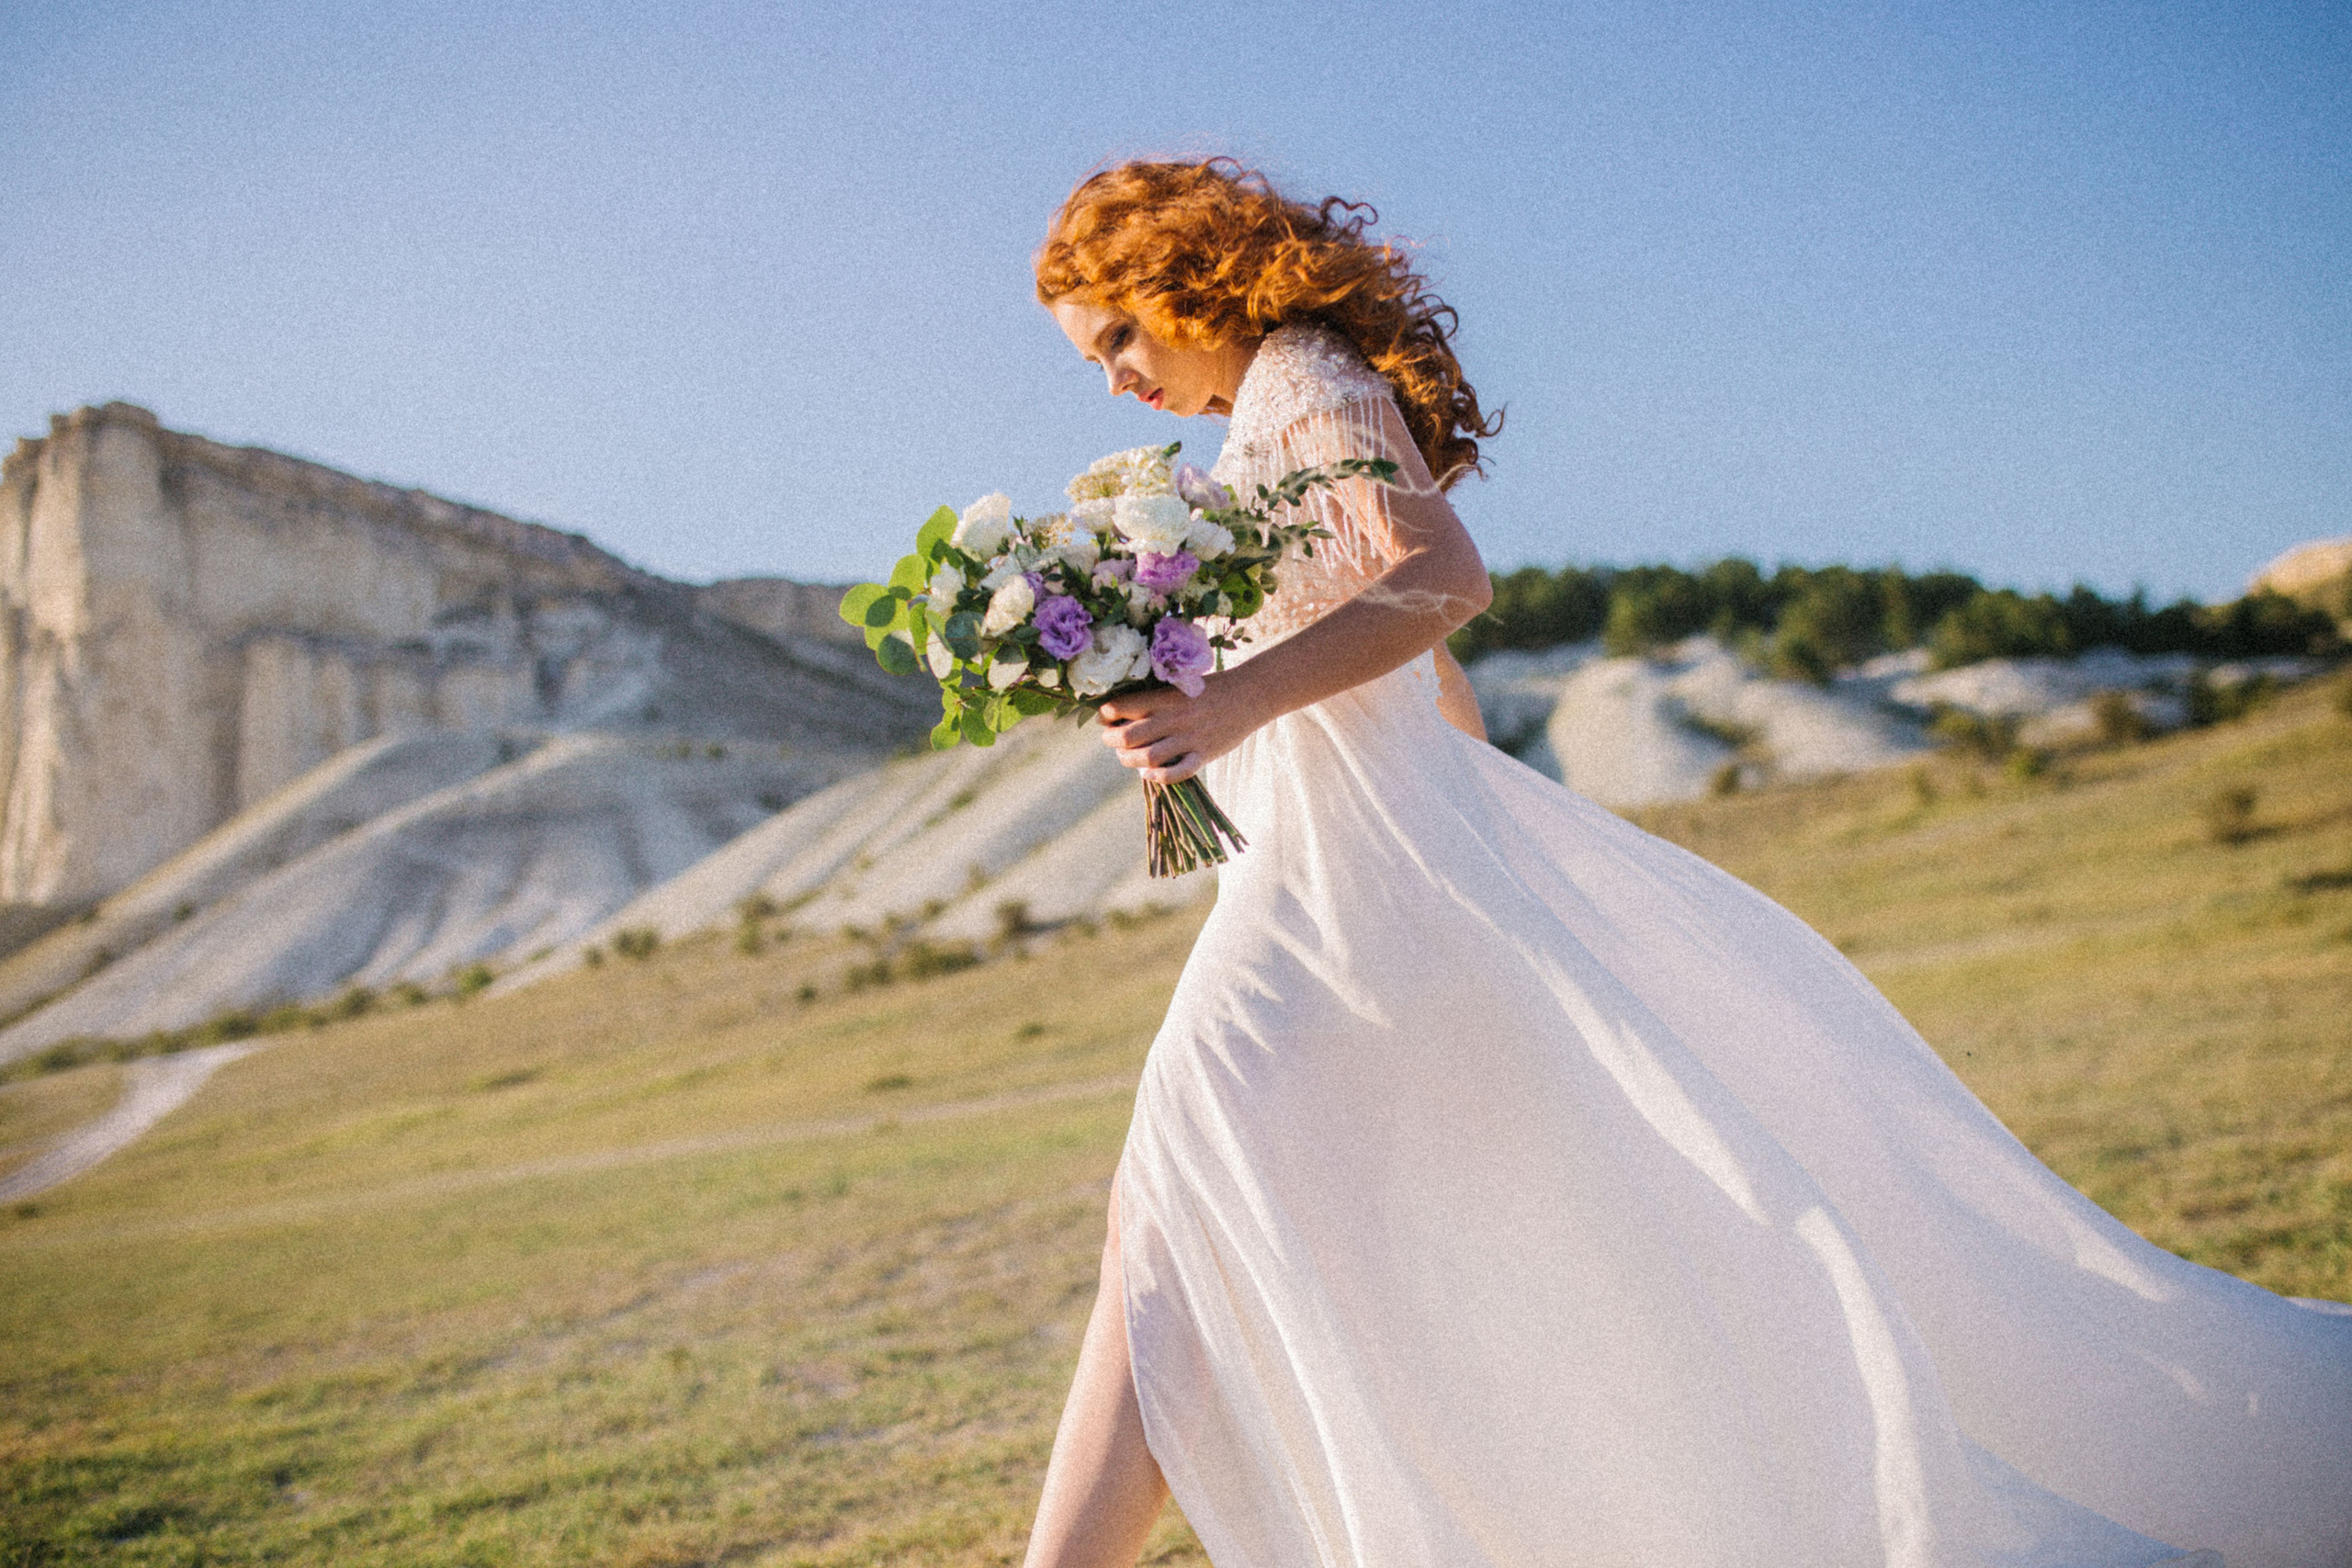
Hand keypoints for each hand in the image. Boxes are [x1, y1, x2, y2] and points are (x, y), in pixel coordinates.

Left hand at [1096, 673, 1264, 783]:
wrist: (1250, 694)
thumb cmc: (1211, 688)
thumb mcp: (1181, 685)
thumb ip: (1155, 698)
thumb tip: (1121, 711)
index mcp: (1166, 697)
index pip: (1123, 707)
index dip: (1106, 715)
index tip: (1105, 719)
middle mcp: (1174, 718)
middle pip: (1128, 736)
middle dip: (1112, 741)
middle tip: (1112, 740)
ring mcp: (1190, 738)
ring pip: (1148, 757)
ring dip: (1129, 761)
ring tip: (1128, 758)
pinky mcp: (1205, 754)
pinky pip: (1178, 773)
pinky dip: (1159, 777)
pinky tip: (1149, 774)